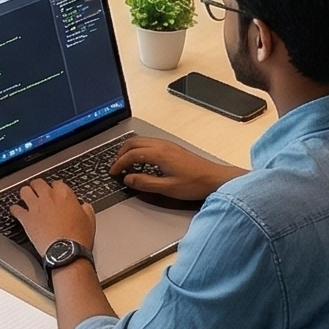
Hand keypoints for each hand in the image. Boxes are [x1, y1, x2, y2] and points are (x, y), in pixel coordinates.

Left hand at [8, 178, 94, 257]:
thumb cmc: (78, 239)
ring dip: (26, 194)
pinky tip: (15, 211)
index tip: (54, 193)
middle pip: (38, 183)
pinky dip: (15, 210)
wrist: (66, 253)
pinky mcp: (26, 219)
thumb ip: (86, 209)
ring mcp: (36, 207)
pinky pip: (16, 209)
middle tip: (38, 192)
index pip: (56, 183)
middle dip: (37, 187)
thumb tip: (84, 206)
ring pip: (25, 191)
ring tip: (26, 198)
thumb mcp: (89, 221)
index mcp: (64, 195)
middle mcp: (48, 197)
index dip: (55, 188)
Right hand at [111, 135, 237, 204]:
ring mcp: (168, 144)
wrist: (215, 178)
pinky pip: (149, 142)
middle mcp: (161, 145)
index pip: (132, 154)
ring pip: (142, 141)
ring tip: (125, 161)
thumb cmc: (193, 184)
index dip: (120, 163)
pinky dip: (139, 148)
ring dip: (130, 149)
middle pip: (134, 143)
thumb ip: (146, 183)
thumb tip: (128, 179)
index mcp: (158, 154)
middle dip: (122, 153)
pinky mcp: (173, 147)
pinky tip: (142, 159)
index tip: (113, 172)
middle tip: (116, 165)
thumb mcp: (168, 188)